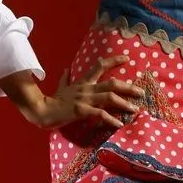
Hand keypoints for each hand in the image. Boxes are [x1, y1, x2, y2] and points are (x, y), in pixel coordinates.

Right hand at [27, 54, 145, 129]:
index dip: (114, 60)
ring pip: (109, 97)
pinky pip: (100, 114)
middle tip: (141, 92)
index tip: (127, 58)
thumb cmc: (53, 100)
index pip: (100, 66)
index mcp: (84, 82)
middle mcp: (87, 88)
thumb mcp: (61, 87)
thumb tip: (66, 69)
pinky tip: (119, 124)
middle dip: (129, 87)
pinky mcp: (81, 111)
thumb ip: (66, 78)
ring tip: (135, 109)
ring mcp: (84, 99)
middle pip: (112, 83)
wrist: (41, 110)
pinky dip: (111, 119)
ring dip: (124, 103)